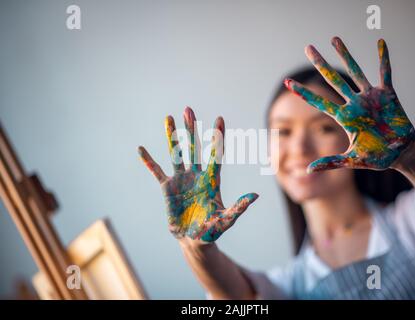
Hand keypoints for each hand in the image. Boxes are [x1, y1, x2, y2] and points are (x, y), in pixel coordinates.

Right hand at [138, 107, 257, 242]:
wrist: (194, 240)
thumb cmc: (213, 230)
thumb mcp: (226, 219)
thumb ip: (238, 208)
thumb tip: (255, 196)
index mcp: (211, 180)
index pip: (216, 154)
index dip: (217, 137)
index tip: (219, 119)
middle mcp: (196, 175)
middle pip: (194, 147)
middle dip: (190, 128)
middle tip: (188, 109)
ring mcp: (181, 179)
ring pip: (176, 154)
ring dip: (172, 137)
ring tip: (168, 118)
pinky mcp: (167, 188)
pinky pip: (157, 171)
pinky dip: (149, 161)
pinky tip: (141, 149)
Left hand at [285, 37, 414, 172]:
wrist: (400, 154)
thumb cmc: (376, 157)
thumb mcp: (352, 160)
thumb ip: (331, 162)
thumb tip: (308, 170)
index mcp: (344, 118)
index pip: (319, 102)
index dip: (303, 93)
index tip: (287, 83)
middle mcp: (354, 105)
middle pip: (333, 80)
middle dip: (320, 64)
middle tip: (308, 47)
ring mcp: (370, 98)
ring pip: (355, 71)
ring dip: (346, 55)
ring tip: (334, 39)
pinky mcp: (388, 96)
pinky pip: (385, 74)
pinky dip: (384, 59)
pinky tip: (380, 43)